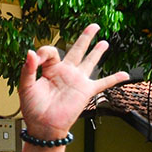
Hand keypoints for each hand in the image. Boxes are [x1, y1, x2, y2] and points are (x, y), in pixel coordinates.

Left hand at [17, 24, 128, 139]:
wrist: (43, 126)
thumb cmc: (32, 108)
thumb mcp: (25, 87)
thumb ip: (27, 70)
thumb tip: (30, 52)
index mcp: (50, 70)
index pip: (51, 52)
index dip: (43, 52)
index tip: (36, 59)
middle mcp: (65, 72)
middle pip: (76, 50)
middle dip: (85, 37)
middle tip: (94, 25)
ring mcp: (77, 80)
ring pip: (90, 61)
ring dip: (97, 52)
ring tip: (104, 42)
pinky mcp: (86, 91)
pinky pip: (104, 83)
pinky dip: (115, 79)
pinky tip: (125, 74)